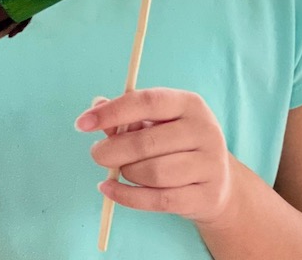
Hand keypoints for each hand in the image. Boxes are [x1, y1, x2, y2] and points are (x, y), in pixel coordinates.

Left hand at [75, 89, 234, 227]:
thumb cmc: (177, 145)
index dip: (112, 112)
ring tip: (119, 171)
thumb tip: (96, 106)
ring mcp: (210, 164)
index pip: (147, 101)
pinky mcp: (207, 196)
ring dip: (126, 173)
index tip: (82, 123)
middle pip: (147, 142)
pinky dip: (127, 197)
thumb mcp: (156, 123)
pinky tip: (110, 190)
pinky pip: (159, 200)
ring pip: (153, 173)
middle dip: (112, 150)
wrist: (218, 182)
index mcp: (190, 104)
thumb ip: (126, 116)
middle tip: (96, 154)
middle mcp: (204, 130)